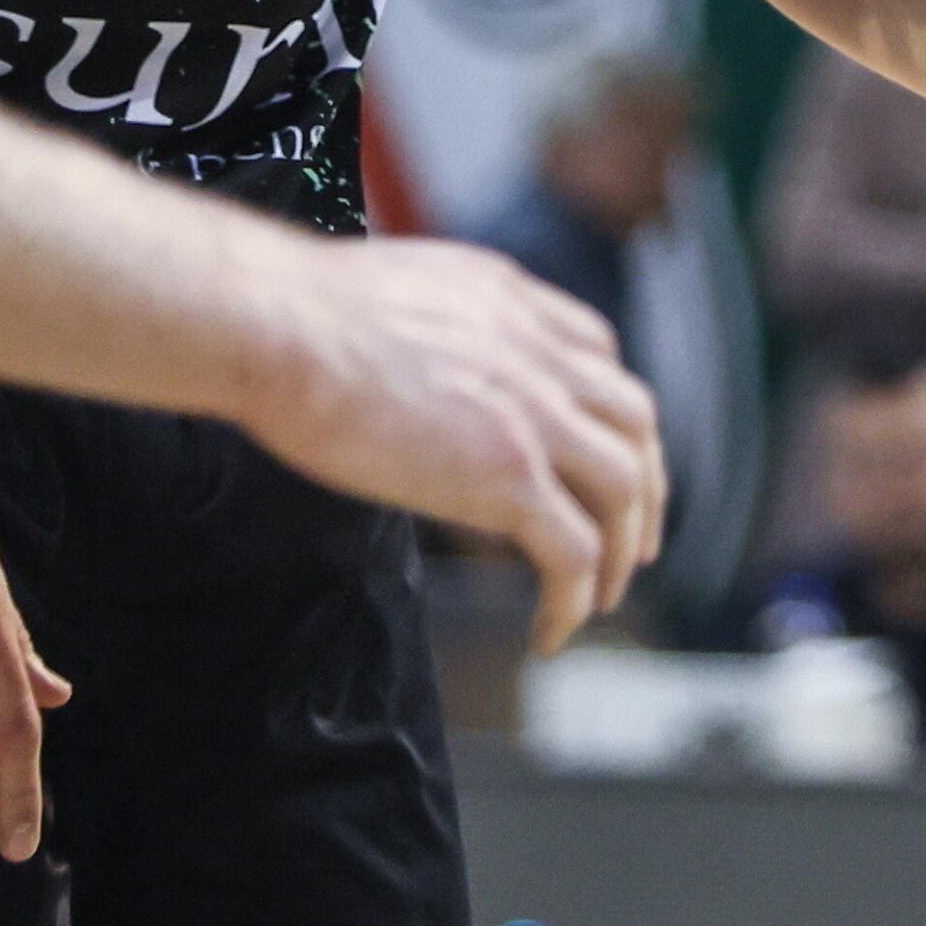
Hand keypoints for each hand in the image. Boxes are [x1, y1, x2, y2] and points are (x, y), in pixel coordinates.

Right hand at [239, 240, 666, 655]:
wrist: (280, 327)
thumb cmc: (299, 315)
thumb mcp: (406, 292)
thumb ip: (444, 325)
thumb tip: (422, 360)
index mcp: (519, 306)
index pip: (599, 357)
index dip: (607, 414)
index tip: (602, 452)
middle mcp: (544, 357)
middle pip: (634, 424)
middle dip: (645, 484)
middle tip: (634, 540)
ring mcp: (534, 418)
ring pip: (621, 490)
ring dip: (618, 551)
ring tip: (601, 596)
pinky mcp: (506, 478)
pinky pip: (570, 552)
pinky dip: (574, 599)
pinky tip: (551, 633)